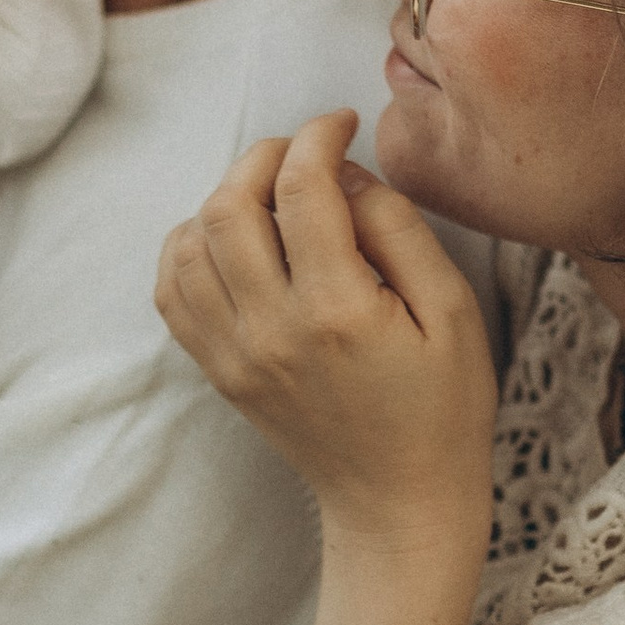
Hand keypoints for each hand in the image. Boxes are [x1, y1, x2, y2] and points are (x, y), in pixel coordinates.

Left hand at [157, 112, 497, 624]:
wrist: (398, 502)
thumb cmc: (442, 407)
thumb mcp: (452, 311)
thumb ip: (397, 230)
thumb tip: (346, 175)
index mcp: (336, 311)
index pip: (300, 188)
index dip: (317, 135)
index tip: (342, 122)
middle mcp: (270, 330)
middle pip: (228, 204)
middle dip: (264, 156)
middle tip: (305, 151)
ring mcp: (234, 353)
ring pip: (189, 241)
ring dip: (225, 198)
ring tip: (273, 195)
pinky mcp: (218, 370)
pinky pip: (172, 290)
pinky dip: (190, 247)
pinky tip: (234, 240)